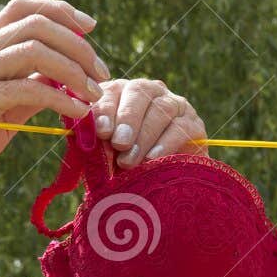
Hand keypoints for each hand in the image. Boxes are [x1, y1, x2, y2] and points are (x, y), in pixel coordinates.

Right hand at [0, 0, 110, 199]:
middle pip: (36, 23)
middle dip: (78, 44)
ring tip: (94, 94)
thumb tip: (63, 80)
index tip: (90, 29)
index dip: (60, 10)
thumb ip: (28, 89)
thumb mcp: (0, 109)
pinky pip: (28, 89)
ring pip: (35, 49)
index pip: (22, 9)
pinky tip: (77, 112)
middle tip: (101, 72)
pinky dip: (61, 98)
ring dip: (74, 69)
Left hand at [91, 78, 207, 166]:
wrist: (160, 186)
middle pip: (139, 92)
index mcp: (121, 93)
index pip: (112, 91)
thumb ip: (92, 143)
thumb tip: (82, 138)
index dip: (105, 109)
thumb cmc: (122, 166)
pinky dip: (165, 143)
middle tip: (118, 143)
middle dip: (127, 118)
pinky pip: (181, 127)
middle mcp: (149, 92)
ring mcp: (174, 105)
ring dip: (144, 136)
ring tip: (129, 161)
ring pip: (161, 109)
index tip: (100, 131)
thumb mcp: (102, 154)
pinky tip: (152, 158)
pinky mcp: (194, 123)